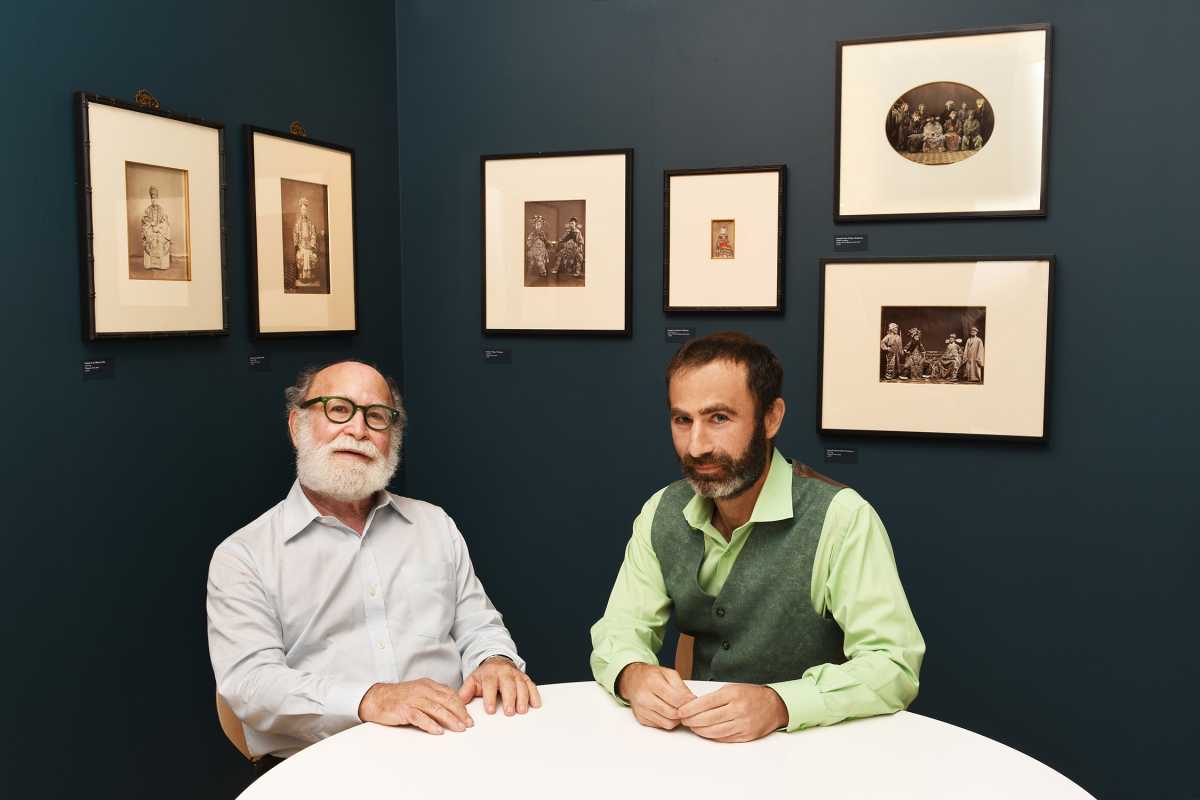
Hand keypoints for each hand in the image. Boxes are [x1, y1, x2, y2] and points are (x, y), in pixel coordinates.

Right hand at [357, 678, 472, 734]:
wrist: (376, 698)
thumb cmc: (398, 698)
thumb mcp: (419, 692)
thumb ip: (434, 697)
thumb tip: (452, 707)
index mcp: (428, 685)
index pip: (450, 694)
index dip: (461, 705)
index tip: (469, 716)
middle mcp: (422, 690)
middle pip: (446, 700)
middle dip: (460, 713)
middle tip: (469, 724)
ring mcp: (413, 699)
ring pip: (436, 709)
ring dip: (450, 719)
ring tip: (459, 728)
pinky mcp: (404, 709)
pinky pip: (420, 717)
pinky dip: (430, 724)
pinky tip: (438, 731)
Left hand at [458, 656, 541, 715]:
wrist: (497, 662)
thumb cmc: (485, 676)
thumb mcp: (473, 681)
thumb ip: (465, 692)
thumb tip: (458, 705)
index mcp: (489, 673)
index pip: (490, 684)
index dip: (490, 697)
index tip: (490, 710)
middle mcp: (504, 672)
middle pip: (508, 684)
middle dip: (509, 698)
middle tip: (509, 712)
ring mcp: (516, 675)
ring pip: (521, 685)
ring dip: (523, 698)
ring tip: (521, 710)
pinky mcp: (525, 678)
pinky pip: (531, 685)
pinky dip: (534, 694)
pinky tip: (535, 704)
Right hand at [616, 663, 695, 730]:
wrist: (633, 680)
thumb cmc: (652, 676)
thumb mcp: (669, 673)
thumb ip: (681, 687)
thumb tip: (692, 701)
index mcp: (652, 682)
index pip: (676, 698)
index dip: (688, 702)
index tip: (693, 701)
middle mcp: (644, 697)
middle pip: (672, 713)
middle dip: (683, 712)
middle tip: (686, 707)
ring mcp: (641, 710)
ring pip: (668, 723)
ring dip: (676, 719)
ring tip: (676, 709)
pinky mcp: (641, 719)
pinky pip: (661, 726)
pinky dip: (667, 720)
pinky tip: (666, 711)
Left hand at [677, 683, 787, 742]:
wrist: (774, 706)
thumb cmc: (750, 695)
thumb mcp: (732, 688)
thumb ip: (714, 697)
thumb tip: (693, 706)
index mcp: (733, 694)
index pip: (705, 703)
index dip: (690, 709)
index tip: (680, 711)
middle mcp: (737, 709)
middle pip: (707, 719)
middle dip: (691, 721)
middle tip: (683, 720)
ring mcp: (742, 724)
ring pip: (714, 731)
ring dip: (699, 730)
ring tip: (692, 726)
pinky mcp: (745, 735)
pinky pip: (723, 738)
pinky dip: (711, 736)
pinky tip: (705, 732)